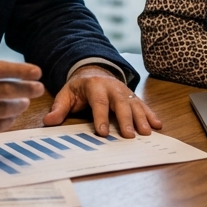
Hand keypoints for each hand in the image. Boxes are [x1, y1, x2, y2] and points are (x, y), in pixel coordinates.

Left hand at [43, 65, 161, 137]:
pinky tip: (158, 125)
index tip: (102, 132)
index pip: (99, 102)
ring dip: (142, 118)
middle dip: (126, 120)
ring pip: (135, 105)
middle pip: (121, 104)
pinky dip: (151, 115)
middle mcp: (113, 87)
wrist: (94, 71)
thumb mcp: (66, 94)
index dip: (101, 117)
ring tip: (147, 132)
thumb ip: (59, 108)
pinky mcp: (132, 97)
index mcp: (95, 86)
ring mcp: (124, 92)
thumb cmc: (79, 88)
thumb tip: (48, 122)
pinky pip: (143, 105)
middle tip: (129, 135)